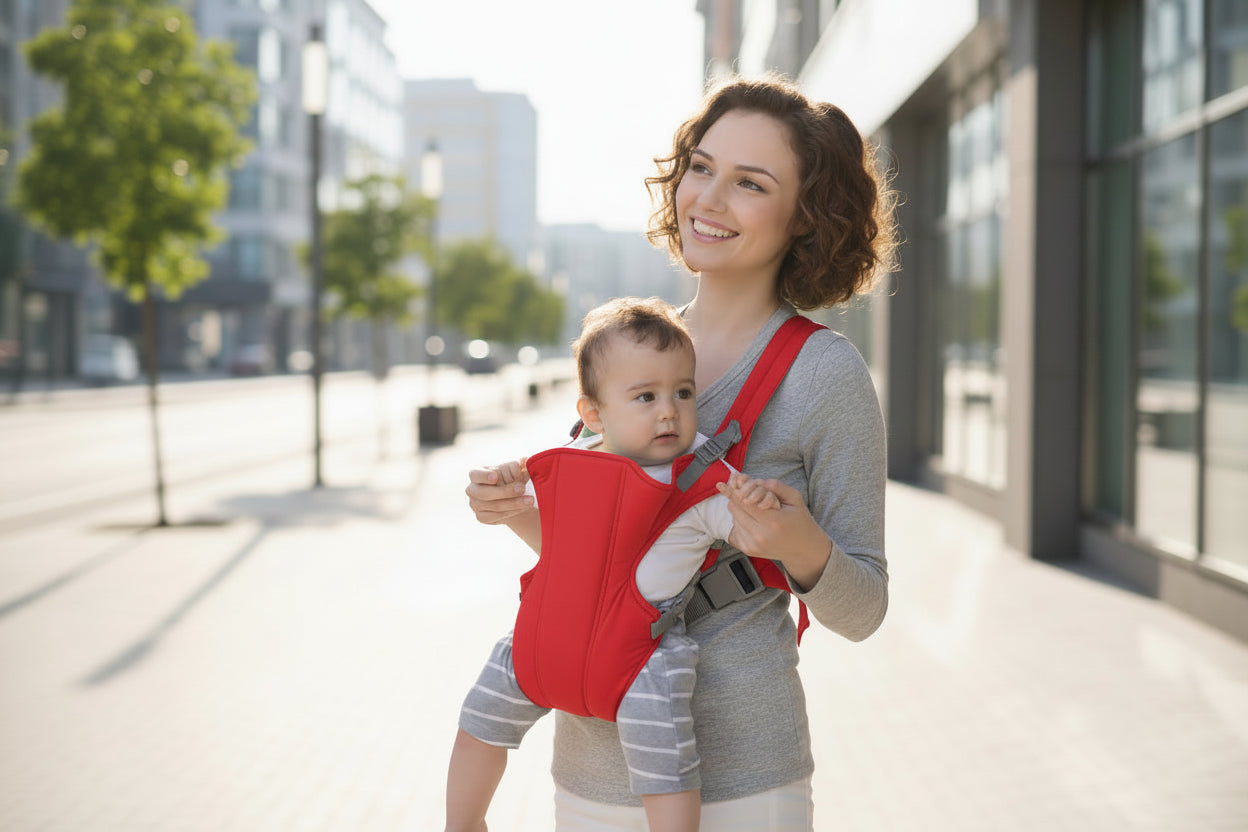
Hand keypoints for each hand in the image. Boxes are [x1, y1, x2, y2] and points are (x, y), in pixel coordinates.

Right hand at [466, 457, 533, 525]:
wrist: (509, 498)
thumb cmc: (509, 479)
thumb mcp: (512, 471)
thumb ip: (517, 466)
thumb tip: (525, 460)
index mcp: (475, 474)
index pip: (475, 474)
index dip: (484, 476)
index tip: (495, 477)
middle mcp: (472, 490)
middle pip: (485, 493)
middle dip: (505, 492)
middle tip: (522, 488)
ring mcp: (475, 505)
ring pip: (494, 505)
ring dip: (514, 503)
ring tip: (530, 500)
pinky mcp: (481, 517)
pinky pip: (497, 516)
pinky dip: (512, 511)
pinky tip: (524, 507)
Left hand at [718, 475, 830, 590]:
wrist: (804, 549)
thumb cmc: (800, 520)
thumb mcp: (794, 498)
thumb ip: (776, 486)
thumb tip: (754, 481)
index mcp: (773, 521)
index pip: (745, 502)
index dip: (733, 491)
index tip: (720, 484)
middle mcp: (760, 536)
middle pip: (736, 509)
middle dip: (737, 497)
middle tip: (745, 492)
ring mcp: (753, 545)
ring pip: (734, 518)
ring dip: (740, 509)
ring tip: (757, 510)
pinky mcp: (748, 550)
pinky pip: (736, 528)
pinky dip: (741, 521)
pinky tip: (755, 521)